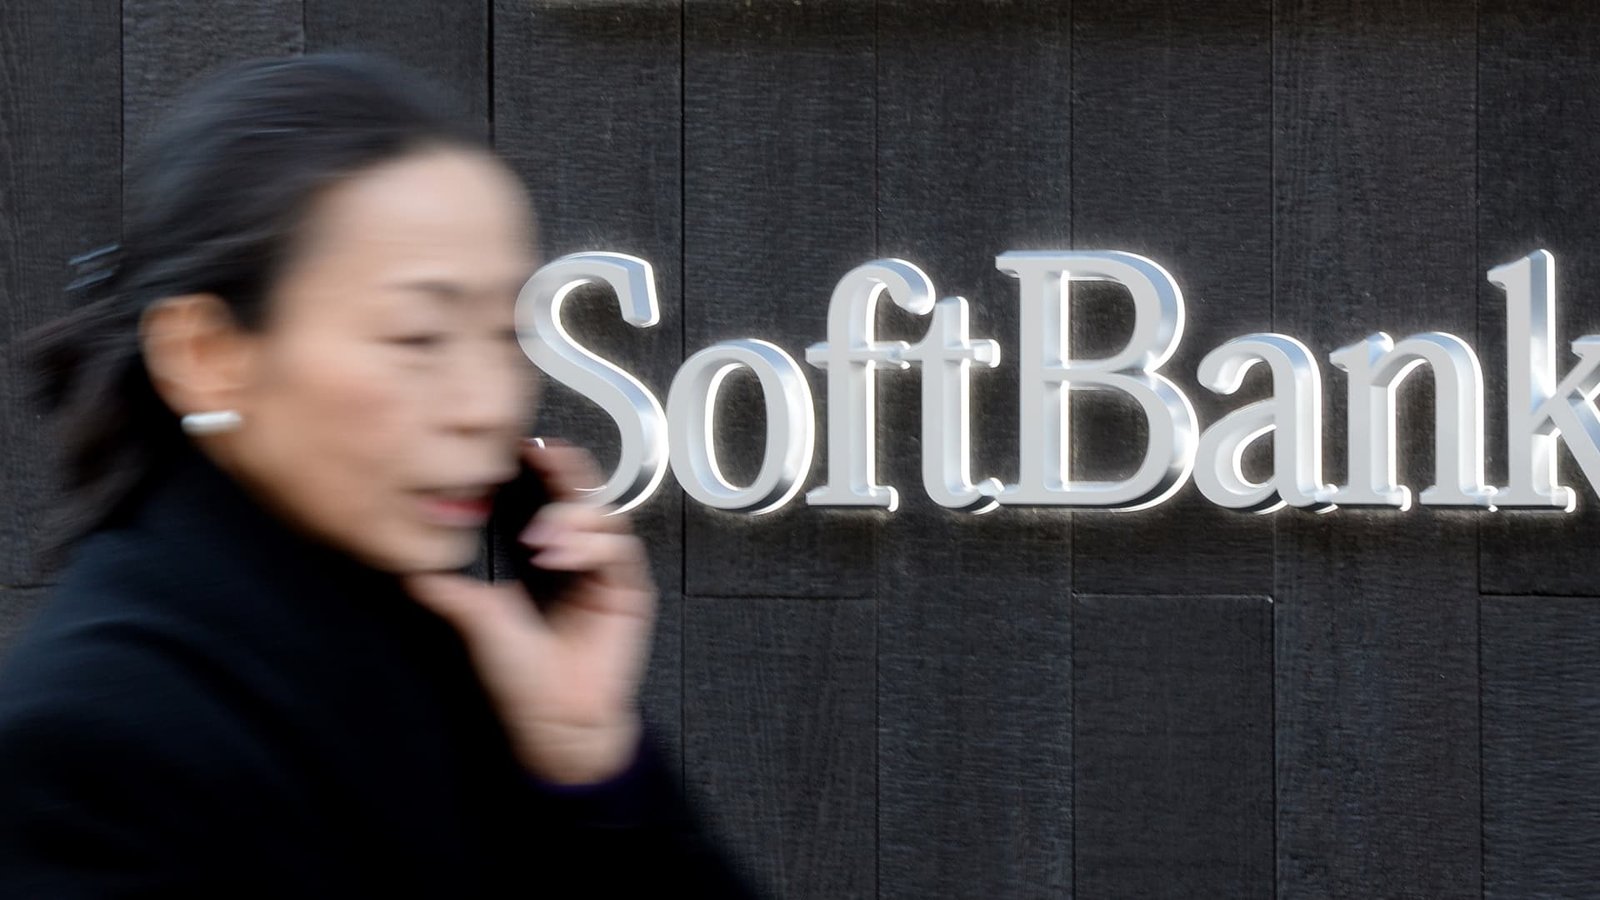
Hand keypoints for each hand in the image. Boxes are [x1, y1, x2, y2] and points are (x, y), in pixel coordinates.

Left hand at [404, 440, 655, 784]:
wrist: (556, 723)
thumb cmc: (524, 680)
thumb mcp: (478, 622)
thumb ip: (450, 589)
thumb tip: (411, 565)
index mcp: (550, 559)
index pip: (552, 499)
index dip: (543, 470)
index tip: (521, 449)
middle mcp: (582, 559)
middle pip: (587, 495)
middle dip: (567, 471)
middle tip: (543, 456)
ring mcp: (607, 574)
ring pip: (606, 516)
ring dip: (572, 518)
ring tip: (541, 538)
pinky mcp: (629, 592)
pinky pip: (619, 550)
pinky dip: (590, 545)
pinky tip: (561, 555)